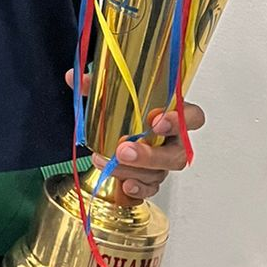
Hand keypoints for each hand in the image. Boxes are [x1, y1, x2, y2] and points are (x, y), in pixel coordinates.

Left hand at [65, 69, 205, 204]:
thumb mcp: (115, 90)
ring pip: (161, 172)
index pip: (192, 117)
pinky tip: (125, 184)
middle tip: (124, 149)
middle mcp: (174, 139)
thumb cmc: (130, 106)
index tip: (156, 121)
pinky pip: (152, 187)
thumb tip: (73, 78)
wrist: (122, 125)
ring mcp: (164, 160)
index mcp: (174, 112)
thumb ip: (97, 84)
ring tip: (109, 162)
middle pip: (177, 153)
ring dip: (134, 170)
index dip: (179, 121)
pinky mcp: (153, 176)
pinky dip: (139, 188)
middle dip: (150, 155)